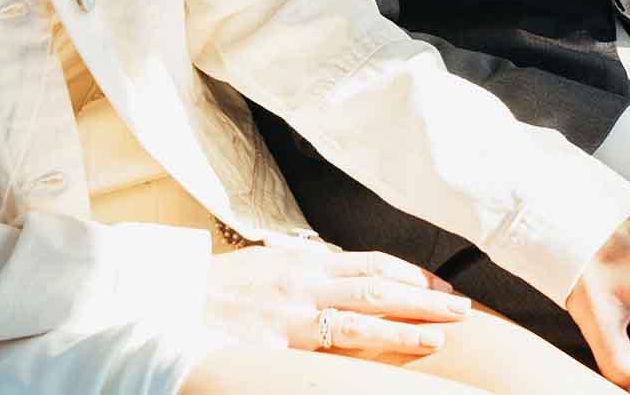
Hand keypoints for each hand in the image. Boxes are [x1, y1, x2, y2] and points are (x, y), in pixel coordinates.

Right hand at [200, 245, 471, 356]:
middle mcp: (303, 283)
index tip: (441, 285)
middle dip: (424, 298)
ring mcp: (291, 316)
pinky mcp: (277, 346)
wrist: (167, 302)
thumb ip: (302, 270)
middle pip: (378, 288)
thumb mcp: (264, 267)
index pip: (371, 264)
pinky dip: (363, 356)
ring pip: (362, 319)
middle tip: (463, 307)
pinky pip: (327, 353)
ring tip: (443, 335)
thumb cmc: (215, 289)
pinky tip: (389, 367)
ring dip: (406, 328)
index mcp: (303, 262)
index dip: (410, 274)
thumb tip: (337, 270)